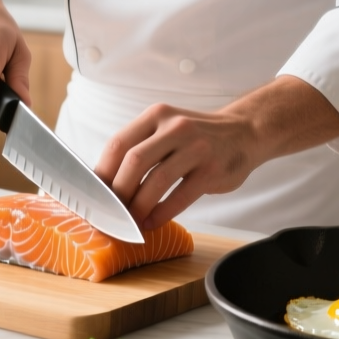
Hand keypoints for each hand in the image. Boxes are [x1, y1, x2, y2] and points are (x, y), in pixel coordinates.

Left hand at [93, 76, 338, 228]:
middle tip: (110, 213)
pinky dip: (162, 213)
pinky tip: (151, 223)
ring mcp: (196, 147)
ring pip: (156, 180)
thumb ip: (141, 148)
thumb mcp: (167, 129)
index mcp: (156, 115)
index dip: (101, 173)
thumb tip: (104, 183)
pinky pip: (180, 195)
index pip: (118, 144)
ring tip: (130, 222)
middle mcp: (174, 126)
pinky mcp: (212, 169)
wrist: (245, 132)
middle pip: (133, 161)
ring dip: (138, 207)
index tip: (93, 196)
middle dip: (117, 193)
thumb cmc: (197, 138)